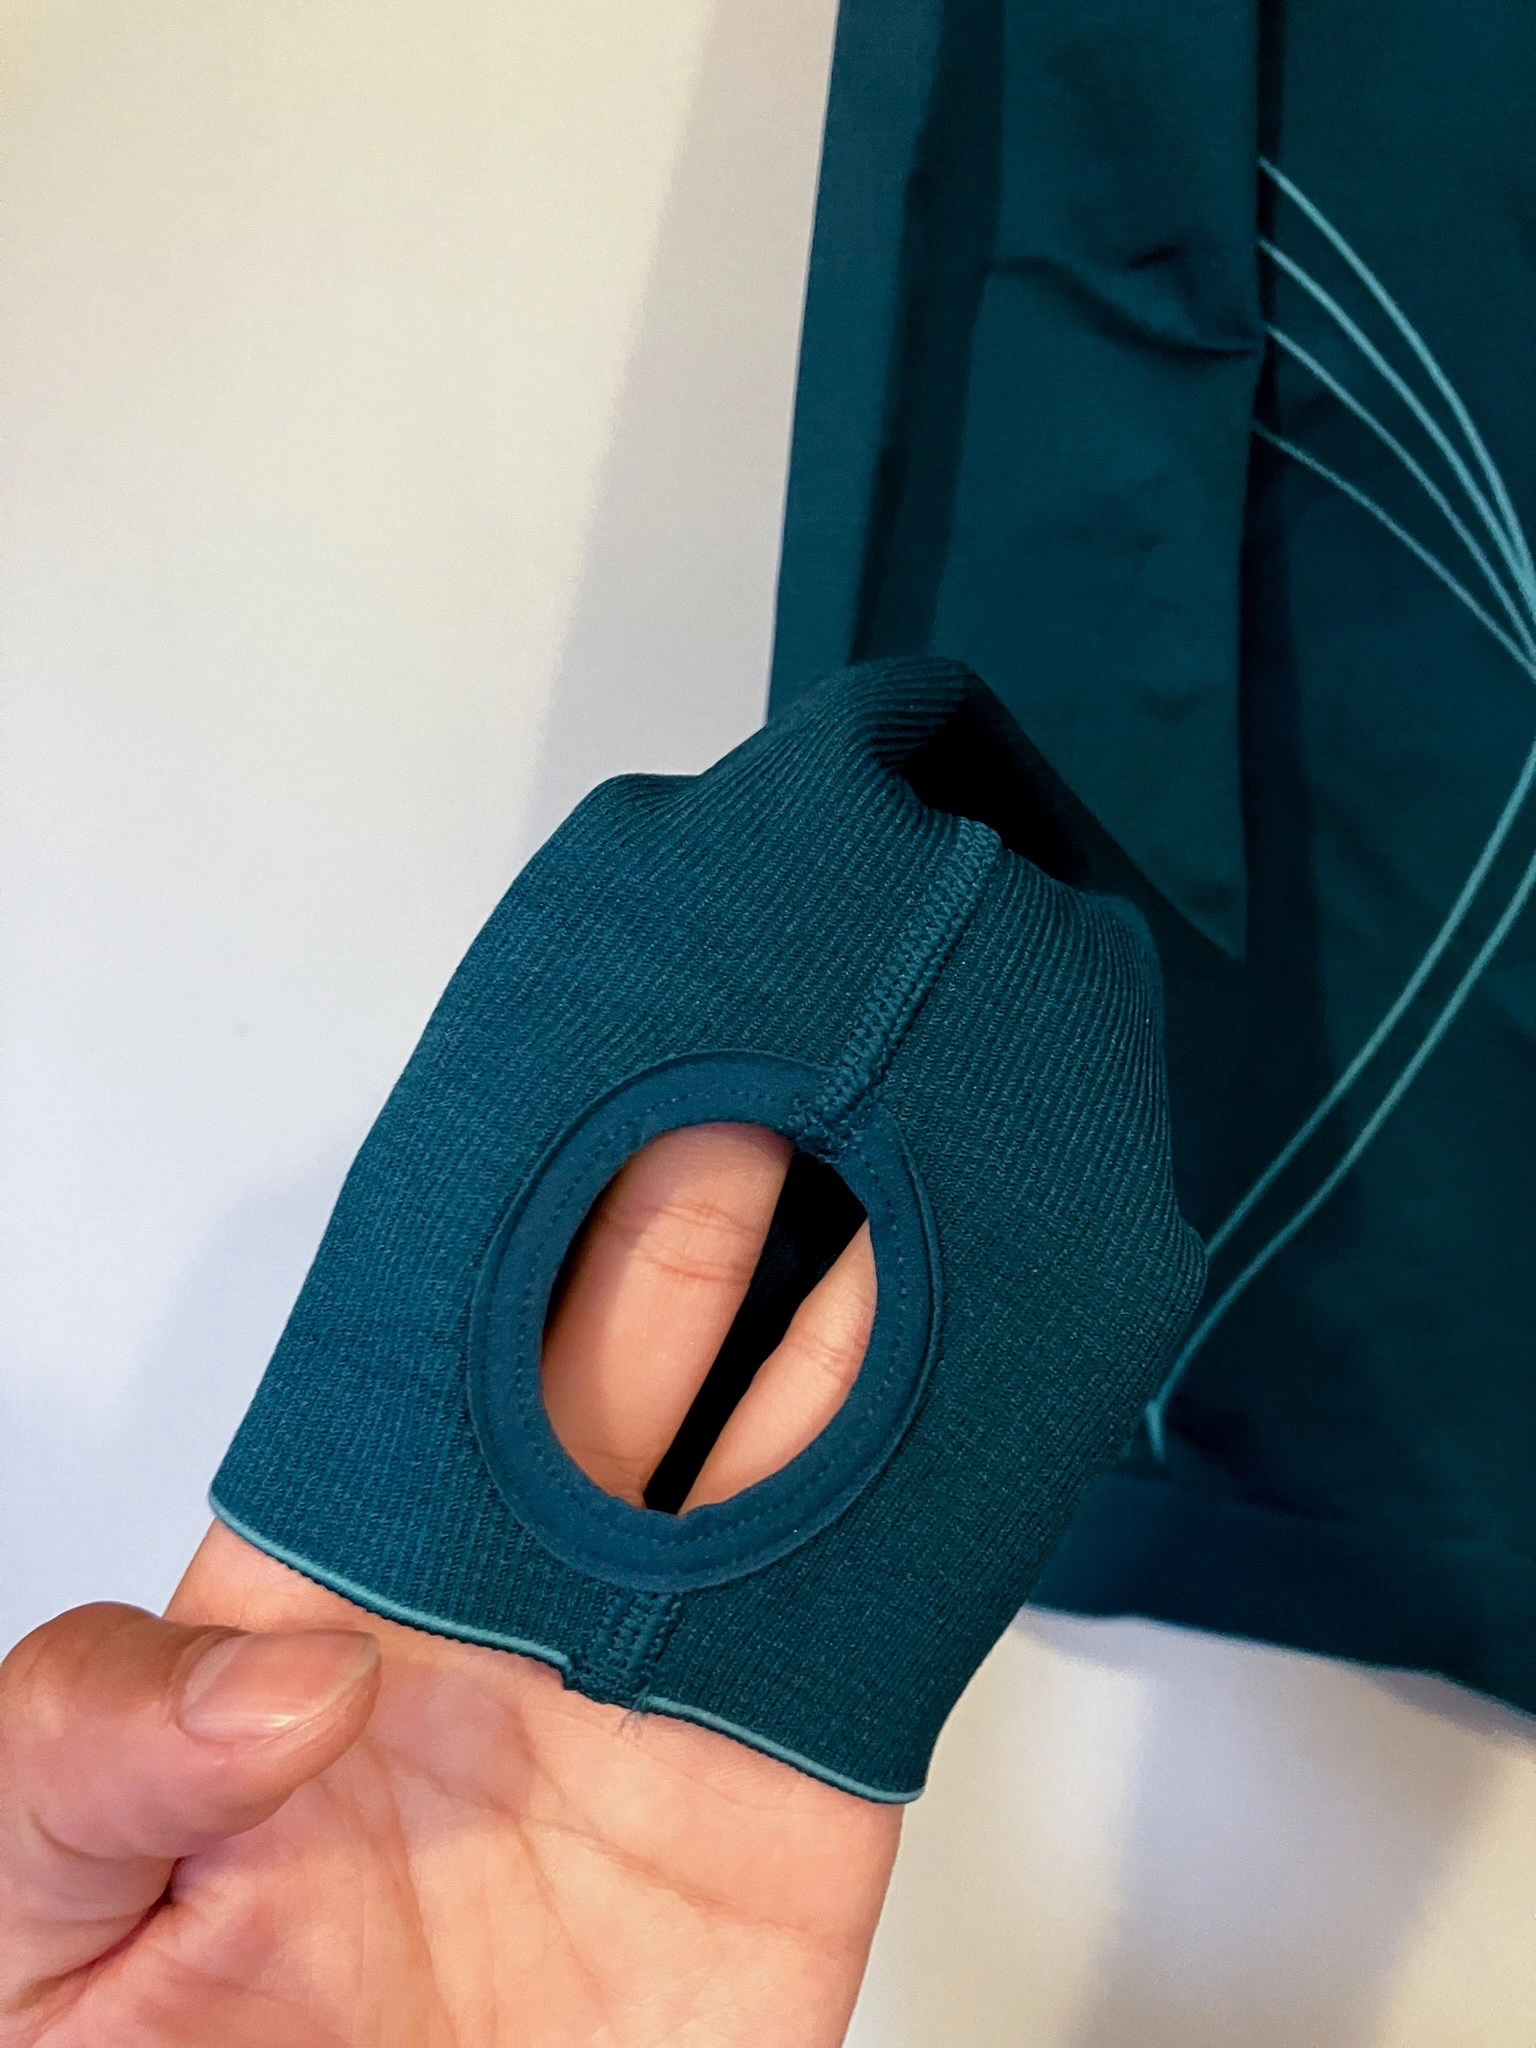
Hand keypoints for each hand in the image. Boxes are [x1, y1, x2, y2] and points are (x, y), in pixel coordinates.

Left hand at [0, 1126, 890, 2047]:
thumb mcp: (40, 1929)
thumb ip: (92, 1757)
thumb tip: (286, 1667)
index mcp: (335, 1606)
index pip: (429, 1368)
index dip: (502, 1238)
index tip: (565, 1128)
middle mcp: (517, 1624)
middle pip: (628, 1369)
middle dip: (697, 1220)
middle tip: (757, 1079)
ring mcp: (665, 1706)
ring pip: (770, 1463)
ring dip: (831, 1324)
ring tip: (885, 1173)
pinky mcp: (795, 1810)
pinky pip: (875, 1626)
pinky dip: (927, 1499)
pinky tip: (951, 1382)